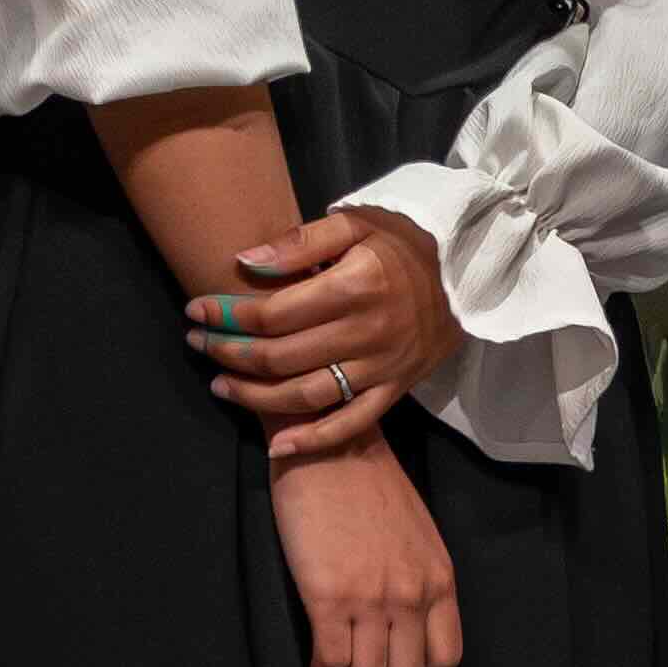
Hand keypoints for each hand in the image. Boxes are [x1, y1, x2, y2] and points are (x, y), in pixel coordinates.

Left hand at [203, 207, 464, 462]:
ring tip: (220, 384)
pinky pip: (350, 424)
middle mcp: (365, 332)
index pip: (272, 313)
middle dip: (228, 352)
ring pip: (305, 396)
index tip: (196, 309)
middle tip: (197, 343)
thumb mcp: (357, 221)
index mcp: (353, 286)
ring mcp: (381, 367)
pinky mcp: (395, 389)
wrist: (471, 270)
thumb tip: (245, 262)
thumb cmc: (407, 240)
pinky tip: (276, 445)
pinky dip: (312, 440)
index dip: (226, 315)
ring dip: (254, 397)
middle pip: (279, 357)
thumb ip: (300, 242)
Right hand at [272, 438, 461, 666]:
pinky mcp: (330, 596)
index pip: (448, 659)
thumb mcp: (414, 534)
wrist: (331, 444)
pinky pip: (330, 663)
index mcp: (440, 580)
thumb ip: (417, 580)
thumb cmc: (366, 484)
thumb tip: (403, 625)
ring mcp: (374, 599)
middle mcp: (414, 596)